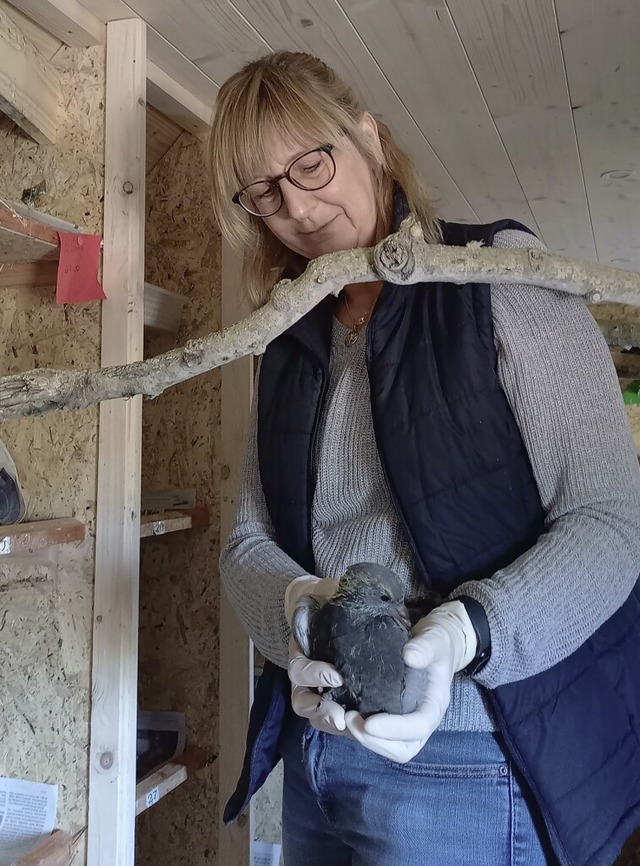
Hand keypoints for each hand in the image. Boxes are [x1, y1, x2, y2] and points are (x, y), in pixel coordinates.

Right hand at [284, 576, 346, 734]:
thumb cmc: (330, 597)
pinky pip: (337, 715)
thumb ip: (338, 591)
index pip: (299, 670)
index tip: (335, 674)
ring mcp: (320, 688)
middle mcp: (306, 675)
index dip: (313, 674)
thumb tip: (358, 589)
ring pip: (316, 715)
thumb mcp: (331, 590)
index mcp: (301, 651)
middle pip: (303, 701)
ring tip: (350, 727)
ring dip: (331, 722)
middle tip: (340, 715)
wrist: (329, 604)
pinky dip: (348, 724)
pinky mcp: (339, 694)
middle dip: (319, 710)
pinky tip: (366, 727)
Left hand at [344, 600, 476, 761]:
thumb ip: (426, 647)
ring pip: (385, 746)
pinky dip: (356, 730)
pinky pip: (374, 735)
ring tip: (340, 716)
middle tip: (348, 719)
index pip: (417, 728)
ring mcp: (404, 721)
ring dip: (361, 738)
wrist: (435, 643)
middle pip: (401, 749)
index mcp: (433, 706)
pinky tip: (339, 711)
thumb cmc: (437, 642)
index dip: (394, 730)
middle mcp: (419, 720)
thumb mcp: (435, 640)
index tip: (369, 722)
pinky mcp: (389, 716)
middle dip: (373, 741)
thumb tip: (409, 656)